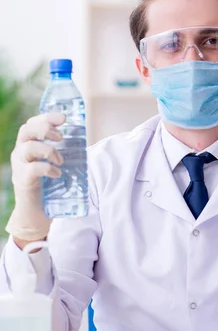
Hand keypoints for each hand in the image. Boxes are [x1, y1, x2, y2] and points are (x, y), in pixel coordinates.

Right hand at [6, 113, 64, 242]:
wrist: (36, 213)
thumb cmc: (49, 186)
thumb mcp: (56, 164)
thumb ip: (64, 151)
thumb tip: (85, 140)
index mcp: (29, 144)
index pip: (33, 123)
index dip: (46, 117)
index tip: (63, 118)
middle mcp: (21, 152)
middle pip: (26, 130)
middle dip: (45, 128)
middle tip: (61, 137)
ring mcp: (19, 166)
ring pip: (27, 147)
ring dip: (48, 150)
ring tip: (61, 160)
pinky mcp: (22, 180)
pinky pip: (32, 169)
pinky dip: (47, 168)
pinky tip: (57, 174)